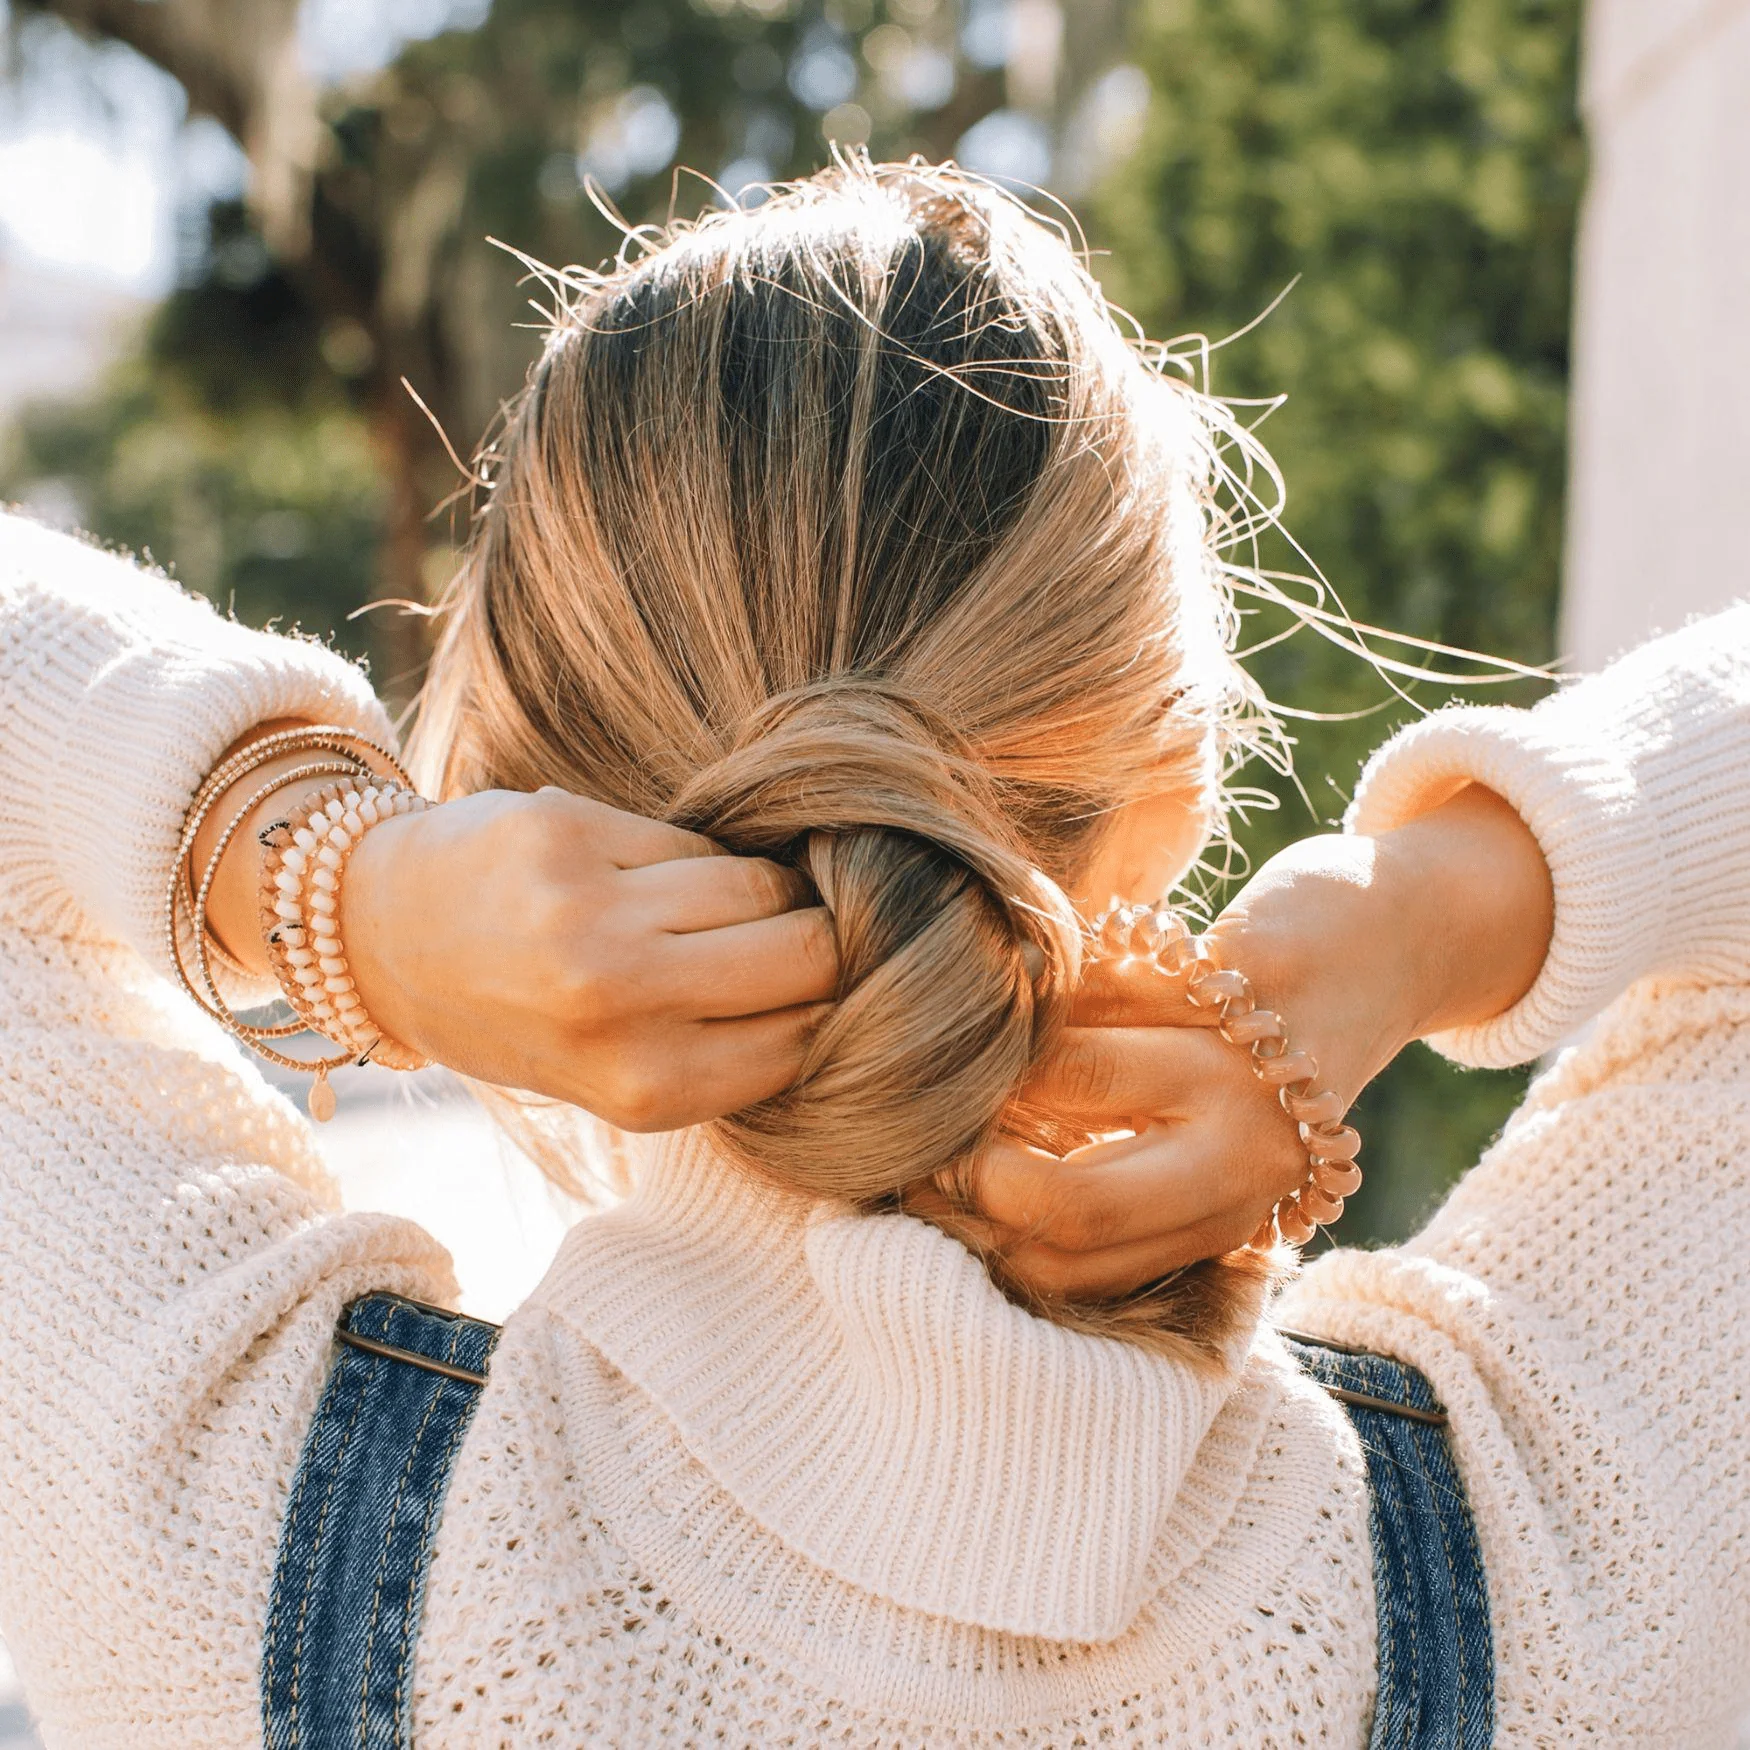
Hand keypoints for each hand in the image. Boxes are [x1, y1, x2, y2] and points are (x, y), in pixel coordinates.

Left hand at [193, 726, 837, 1130]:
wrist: (386, 936)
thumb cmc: (522, 1017)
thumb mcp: (618, 1077)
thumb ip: (724, 1049)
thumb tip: (851, 982)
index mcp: (644, 1089)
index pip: (813, 1034)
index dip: (835, 1002)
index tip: (823, 986)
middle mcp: (619, 1002)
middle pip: (810, 952)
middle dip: (821, 939)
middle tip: (793, 934)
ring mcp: (592, 913)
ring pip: (764, 886)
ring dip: (762, 892)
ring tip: (718, 905)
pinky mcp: (569, 832)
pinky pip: (698, 840)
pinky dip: (697, 857)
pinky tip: (657, 874)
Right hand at [931, 784, 1552, 1298]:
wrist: (1377, 947)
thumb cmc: (1254, 1056)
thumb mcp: (1201, 1144)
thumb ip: (1107, 1175)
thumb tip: (956, 1188)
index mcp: (1223, 1216)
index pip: (1074, 1265)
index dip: (981, 1233)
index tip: (930, 1187)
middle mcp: (1244, 1162)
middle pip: (1077, 1200)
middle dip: (978, 1163)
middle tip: (940, 1121)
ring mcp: (1252, 1072)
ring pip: (1073, 1073)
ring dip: (1007, 1052)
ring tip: (986, 1034)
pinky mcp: (1251, 979)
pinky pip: (1106, 981)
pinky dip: (1057, 975)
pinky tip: (1046, 971)